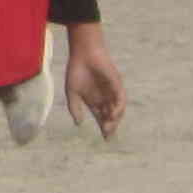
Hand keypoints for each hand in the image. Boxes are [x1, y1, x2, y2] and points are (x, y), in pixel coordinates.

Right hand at [63, 24, 127, 138]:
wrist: (83, 53)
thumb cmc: (76, 70)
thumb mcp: (71, 91)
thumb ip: (74, 107)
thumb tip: (78, 124)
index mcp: (94, 101)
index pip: (101, 118)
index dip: (104, 128)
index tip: (105, 139)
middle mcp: (105, 98)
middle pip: (110, 116)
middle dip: (110, 126)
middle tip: (107, 134)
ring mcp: (112, 92)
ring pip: (117, 109)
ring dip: (115, 118)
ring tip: (109, 125)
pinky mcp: (117, 85)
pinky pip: (120, 98)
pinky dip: (119, 107)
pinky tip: (113, 113)